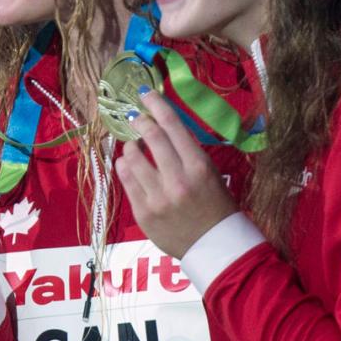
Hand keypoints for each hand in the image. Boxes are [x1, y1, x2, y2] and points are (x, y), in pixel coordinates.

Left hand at [115, 90, 238, 257]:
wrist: (215, 247)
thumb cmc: (216, 206)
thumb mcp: (210, 173)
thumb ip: (187, 151)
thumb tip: (162, 125)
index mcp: (199, 167)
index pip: (173, 126)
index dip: (156, 105)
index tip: (145, 94)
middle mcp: (178, 180)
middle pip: (151, 137)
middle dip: (141, 121)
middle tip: (138, 118)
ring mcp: (158, 198)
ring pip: (132, 158)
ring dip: (130, 146)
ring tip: (134, 147)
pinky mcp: (143, 213)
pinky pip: (126, 180)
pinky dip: (124, 167)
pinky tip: (127, 165)